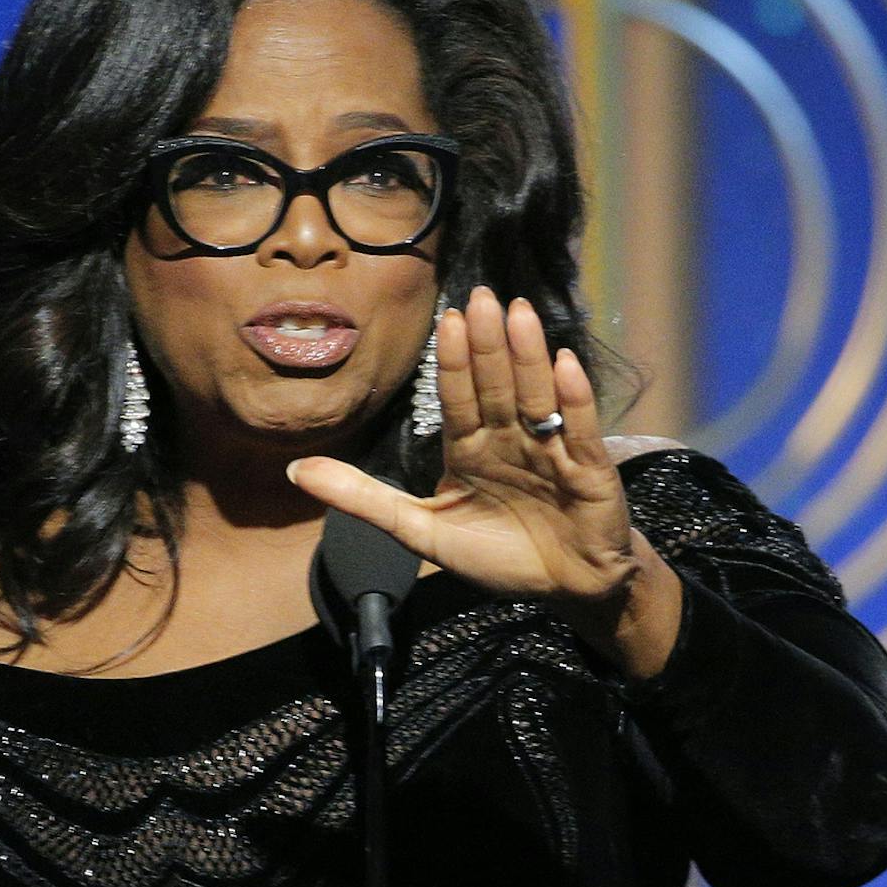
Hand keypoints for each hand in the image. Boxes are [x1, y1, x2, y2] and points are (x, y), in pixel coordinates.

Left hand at [286, 286, 639, 612]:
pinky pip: (579, 430)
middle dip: (489, 344)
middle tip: (481, 296)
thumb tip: (295, 471)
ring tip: (519, 314)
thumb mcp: (421, 530)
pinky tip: (565, 364)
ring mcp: (552, 450)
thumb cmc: (497, 556)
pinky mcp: (590, 471)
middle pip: (496, 386)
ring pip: (536, 396)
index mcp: (471, 449)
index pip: (458, 399)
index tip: (446, 318)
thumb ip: (362, 498)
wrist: (566, 590)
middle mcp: (511, 439)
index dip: (454, 362)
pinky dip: (573, 399)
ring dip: (528, 356)